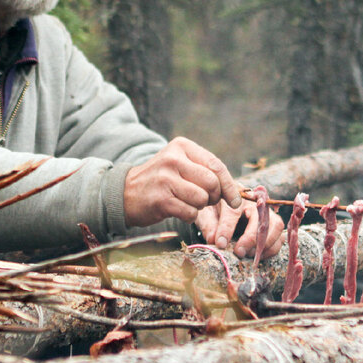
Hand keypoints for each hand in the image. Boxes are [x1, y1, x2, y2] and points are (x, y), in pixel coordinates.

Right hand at [123, 137, 242, 227]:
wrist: (125, 193)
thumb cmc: (161, 180)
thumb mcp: (180, 165)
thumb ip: (206, 171)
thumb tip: (237, 192)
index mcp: (181, 146)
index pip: (216, 165)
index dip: (230, 186)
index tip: (235, 201)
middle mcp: (173, 159)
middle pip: (212, 183)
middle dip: (214, 197)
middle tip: (204, 201)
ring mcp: (165, 179)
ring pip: (202, 199)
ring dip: (199, 207)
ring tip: (186, 202)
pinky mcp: (161, 199)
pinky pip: (190, 213)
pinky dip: (189, 216)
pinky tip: (177, 209)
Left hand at [195, 199, 284, 258]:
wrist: (226, 202)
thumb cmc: (216, 207)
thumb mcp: (207, 212)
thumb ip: (209, 224)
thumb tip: (213, 240)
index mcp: (235, 195)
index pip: (233, 211)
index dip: (227, 229)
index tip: (220, 244)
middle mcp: (255, 201)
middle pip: (261, 217)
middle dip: (250, 238)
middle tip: (238, 252)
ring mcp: (268, 212)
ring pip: (275, 226)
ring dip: (264, 244)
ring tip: (248, 254)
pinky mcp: (274, 224)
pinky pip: (280, 237)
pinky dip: (271, 249)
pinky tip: (257, 255)